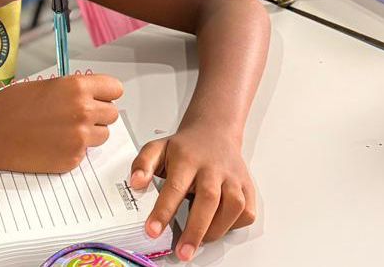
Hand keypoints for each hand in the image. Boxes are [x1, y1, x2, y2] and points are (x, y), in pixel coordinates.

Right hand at [0, 74, 121, 172]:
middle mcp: (83, 111)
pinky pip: (85, 153)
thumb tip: (94, 95)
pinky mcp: (72, 159)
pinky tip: (53, 143)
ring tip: (64, 129)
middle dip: (98, 114)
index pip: (115, 89)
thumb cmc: (13, 106)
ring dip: (89, 133)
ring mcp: (79, 138)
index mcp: (78, 87)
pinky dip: (73, 149)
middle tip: (77, 115)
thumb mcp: (50, 85)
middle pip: (112, 114)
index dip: (106, 94)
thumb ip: (76, 90)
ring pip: (103, 135)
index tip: (99, 97)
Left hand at [129, 125, 255, 261]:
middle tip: (183, 252)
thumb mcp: (158, 148)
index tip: (153, 231)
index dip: (164, 211)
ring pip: (233, 206)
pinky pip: (246, 211)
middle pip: (208, 199)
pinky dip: (235, 224)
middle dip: (195, 230)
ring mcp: (233, 176)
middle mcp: (212, 167)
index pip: (175, 186)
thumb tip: (136, 183)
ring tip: (200, 240)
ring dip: (217, 229)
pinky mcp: (247, 186)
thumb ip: (143, 164)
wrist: (215, 129)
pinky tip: (220, 225)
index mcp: (187, 158)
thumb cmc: (186, 147)